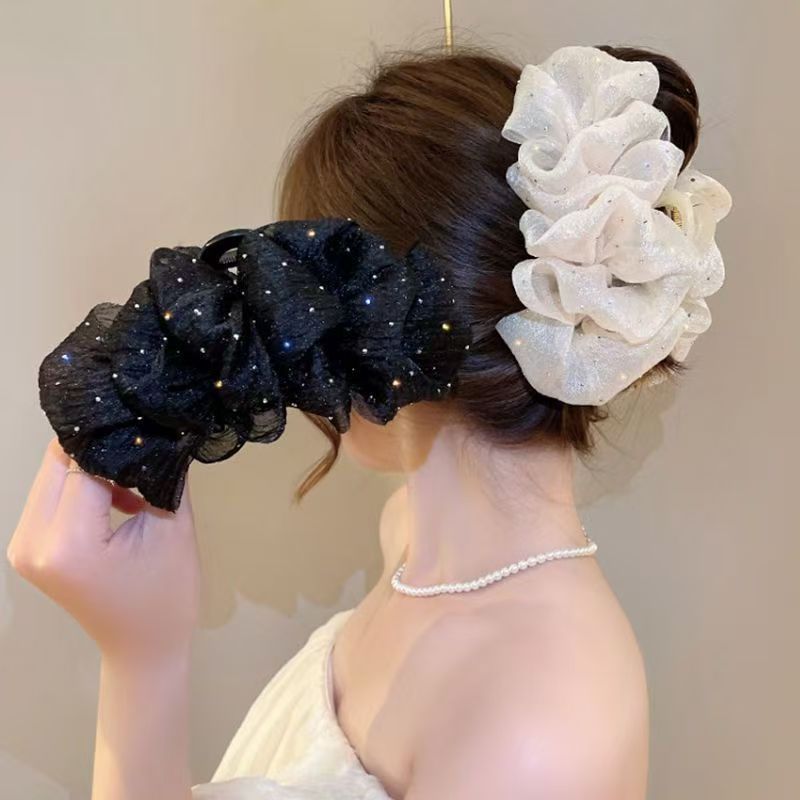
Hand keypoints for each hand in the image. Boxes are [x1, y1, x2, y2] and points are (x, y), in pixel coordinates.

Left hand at [6, 438, 200, 661]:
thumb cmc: (166, 594)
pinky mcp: (28, 547)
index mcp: (68, 543)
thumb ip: (160, 473)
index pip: (85, 465)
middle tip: (143, 452)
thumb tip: (157, 429)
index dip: (119, 444)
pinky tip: (116, 501)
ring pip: (52, 474)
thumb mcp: (172, 527)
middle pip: (57, 463)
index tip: (151, 433)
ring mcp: (23, 546)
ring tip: (134, 488)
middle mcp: (32, 542)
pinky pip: (51, 494)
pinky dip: (82, 486)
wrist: (144, 648)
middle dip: (100, 451)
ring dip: (91, 469)